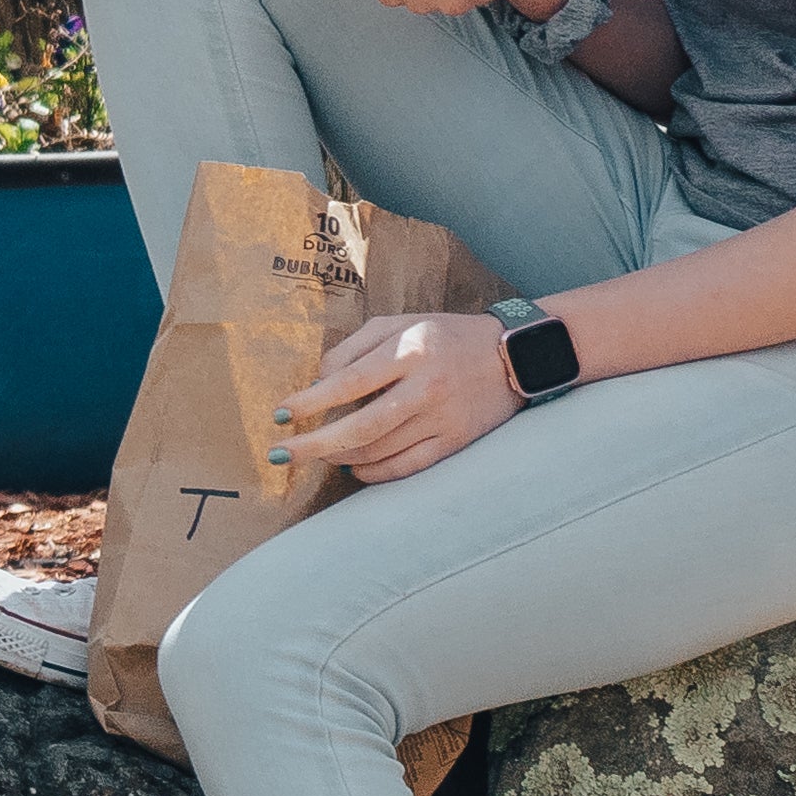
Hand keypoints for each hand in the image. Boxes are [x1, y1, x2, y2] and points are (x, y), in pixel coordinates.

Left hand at [284, 308, 518, 485]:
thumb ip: (354, 348)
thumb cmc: (445, 335)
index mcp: (409, 351)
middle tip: (281, 454)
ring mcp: (442, 419)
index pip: (348, 382)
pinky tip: (354, 467)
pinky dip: (374, 472)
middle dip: (314, 444)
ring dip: (339, 456)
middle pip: (360, 428)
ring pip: (380, 451)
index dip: (309, 402)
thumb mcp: (399, 323)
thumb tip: (319, 382)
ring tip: (318, 452)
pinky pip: (407, 467)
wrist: (515, 355)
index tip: (280, 415)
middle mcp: (425, 387)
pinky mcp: (455, 442)